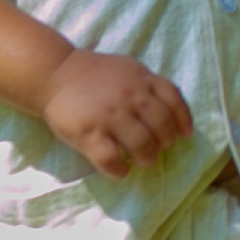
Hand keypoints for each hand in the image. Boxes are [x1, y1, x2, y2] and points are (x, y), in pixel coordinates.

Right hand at [42, 48, 190, 175]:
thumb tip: (170, 114)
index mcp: (140, 79)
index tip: (184, 134)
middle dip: (164, 143)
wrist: (54, 73)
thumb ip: (146, 86)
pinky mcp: (89, 132)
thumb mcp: (126, 70)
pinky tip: (120, 169)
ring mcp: (109, 115)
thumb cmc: (93, 75)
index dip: (183, 120)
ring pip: (142, 145)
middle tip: (156, 149)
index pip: (174, 99)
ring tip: (140, 160)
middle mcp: (129, 96)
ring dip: (146, 158)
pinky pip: (111, 159)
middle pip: (162, 126)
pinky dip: (120, 169)